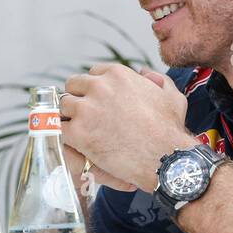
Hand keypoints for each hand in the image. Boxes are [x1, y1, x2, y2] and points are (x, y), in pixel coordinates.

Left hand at [61, 63, 194, 191]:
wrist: (165, 159)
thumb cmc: (170, 130)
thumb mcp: (172, 96)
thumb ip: (158, 80)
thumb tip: (144, 73)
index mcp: (117, 75)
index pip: (91, 74)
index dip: (93, 89)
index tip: (97, 101)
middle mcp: (99, 87)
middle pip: (73, 86)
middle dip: (78, 99)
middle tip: (85, 116)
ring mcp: (86, 109)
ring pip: (63, 106)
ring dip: (70, 117)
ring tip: (80, 131)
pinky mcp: (78, 133)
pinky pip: (60, 129)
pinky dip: (66, 136)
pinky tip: (75, 144)